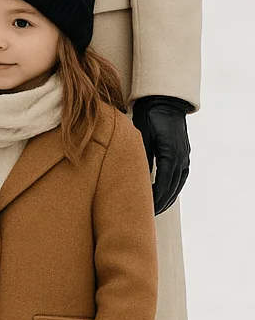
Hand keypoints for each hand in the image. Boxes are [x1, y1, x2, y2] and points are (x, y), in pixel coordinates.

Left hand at [132, 96, 189, 214]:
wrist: (165, 102)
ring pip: (177, 186)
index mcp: (170, 155)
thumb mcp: (142, 136)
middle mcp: (181, 158)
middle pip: (171, 189)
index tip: (143, 211)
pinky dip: (172, 189)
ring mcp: (184, 157)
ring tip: (154, 210)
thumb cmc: (149, 117)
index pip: (163, 186)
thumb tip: (135, 179)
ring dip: (166, 199)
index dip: (154, 200)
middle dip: (159, 204)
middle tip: (146, 218)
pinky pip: (179, 177)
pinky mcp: (184, 155)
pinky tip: (163, 195)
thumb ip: (141, 157)